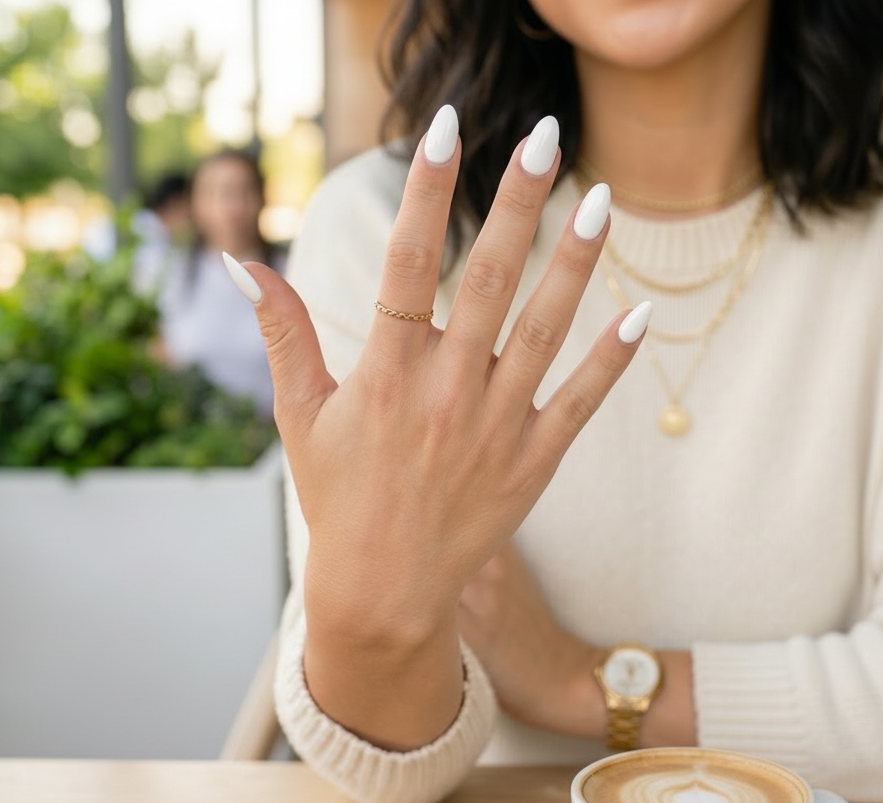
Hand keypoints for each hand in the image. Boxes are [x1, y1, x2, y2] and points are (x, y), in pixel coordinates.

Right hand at [226, 106, 647, 748]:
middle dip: (518, 203)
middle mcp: (445, 393)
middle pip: (488, 281)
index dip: (427, 195)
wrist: (384, 591)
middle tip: (547, 137)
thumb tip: (242, 262)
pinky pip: (580, 403)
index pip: (408, 265)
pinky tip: (639, 312)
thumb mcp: (299, 415)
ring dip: (575, 263)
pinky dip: (610, 359)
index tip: (447, 130)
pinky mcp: (533, 461)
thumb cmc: (337, 496)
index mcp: (385, 375)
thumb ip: (282, 333)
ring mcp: (496, 427)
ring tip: (603, 200)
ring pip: (545, 330)